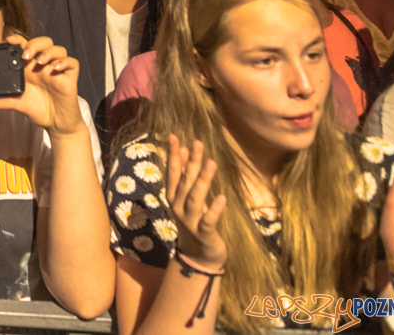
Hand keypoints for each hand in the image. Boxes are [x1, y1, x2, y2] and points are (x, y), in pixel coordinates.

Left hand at [0, 35, 81, 135]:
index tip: (9, 40)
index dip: (19, 39)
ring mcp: (58, 71)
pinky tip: (56, 69)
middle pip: (44, 42)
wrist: (55, 124)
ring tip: (40, 62)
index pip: (26, 46)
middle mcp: (44, 66)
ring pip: (59, 49)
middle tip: (26, 55)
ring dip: (49, 52)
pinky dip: (65, 62)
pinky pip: (72, 63)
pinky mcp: (70, 78)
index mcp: (30, 67)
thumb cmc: (38, 109)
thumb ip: (4, 101)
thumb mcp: (18, 104)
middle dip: (35, 43)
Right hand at [165, 136, 226, 268]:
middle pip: (184, 182)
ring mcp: (190, 221)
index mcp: (173, 197)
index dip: (173, 155)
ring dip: (202, 180)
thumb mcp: (185, 198)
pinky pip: (209, 220)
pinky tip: (221, 198)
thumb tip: (183, 150)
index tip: (174, 137)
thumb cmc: (193, 221)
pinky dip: (214, 210)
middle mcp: (178, 207)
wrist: (198, 256)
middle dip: (190, 162)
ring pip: (195, 198)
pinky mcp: (204, 233)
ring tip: (211, 163)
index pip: (172, 173)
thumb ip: (184, 176)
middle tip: (198, 143)